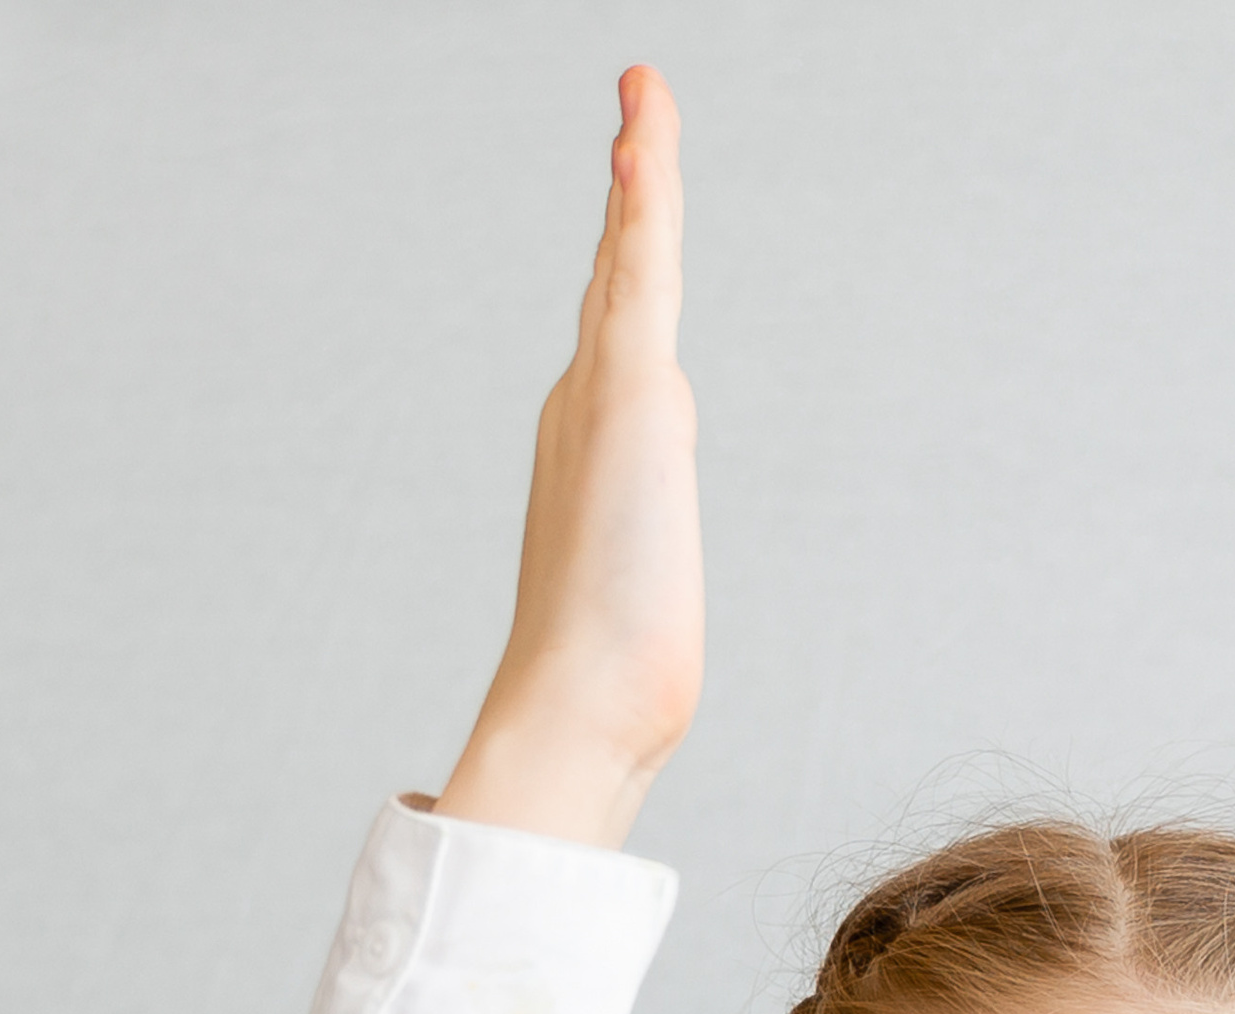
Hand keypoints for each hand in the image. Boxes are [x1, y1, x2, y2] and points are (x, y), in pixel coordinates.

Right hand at [435, 64, 701, 848]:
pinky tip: (645, 132)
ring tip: (647, 94)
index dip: (622, 260)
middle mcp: (587, 404)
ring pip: (629, 257)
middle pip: (616, 275)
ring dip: (642, 169)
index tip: (632, 201)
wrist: (587, 699)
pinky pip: (639, 269)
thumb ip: (629, 611)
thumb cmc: (612, 678)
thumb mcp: (637, 613)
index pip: (617, 334)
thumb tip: (640, 679)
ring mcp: (602, 393)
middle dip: (630, 190)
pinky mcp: (629, 393)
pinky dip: (643, 195)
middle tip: (639, 107)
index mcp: (593, 445)